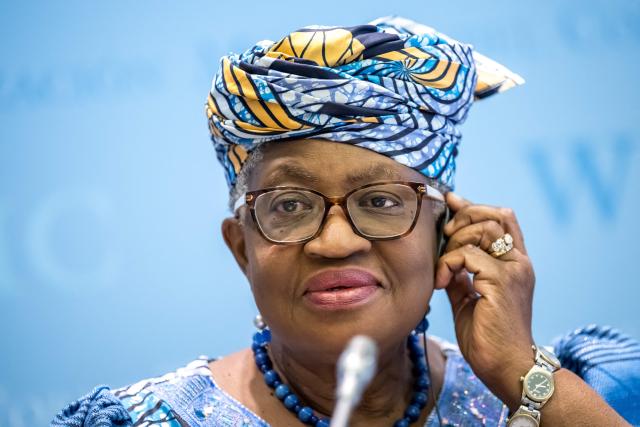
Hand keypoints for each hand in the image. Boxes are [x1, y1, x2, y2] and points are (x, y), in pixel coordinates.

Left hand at [434, 192, 535, 407]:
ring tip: (444, 268)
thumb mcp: (470, 298)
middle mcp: (520, 263)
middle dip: (464, 217)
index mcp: (516, 265)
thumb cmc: (488, 338)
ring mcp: (513, 271)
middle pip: (495, 215)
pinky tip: (442, 282)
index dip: (475, 206)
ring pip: (482, 229)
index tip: (452, 202)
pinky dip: (448, 263)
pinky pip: (468, 254)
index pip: (503, 219)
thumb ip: (462, 275)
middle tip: (446, 236)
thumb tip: (446, 257)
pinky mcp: (501, 282)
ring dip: (455, 242)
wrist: (506, 367)